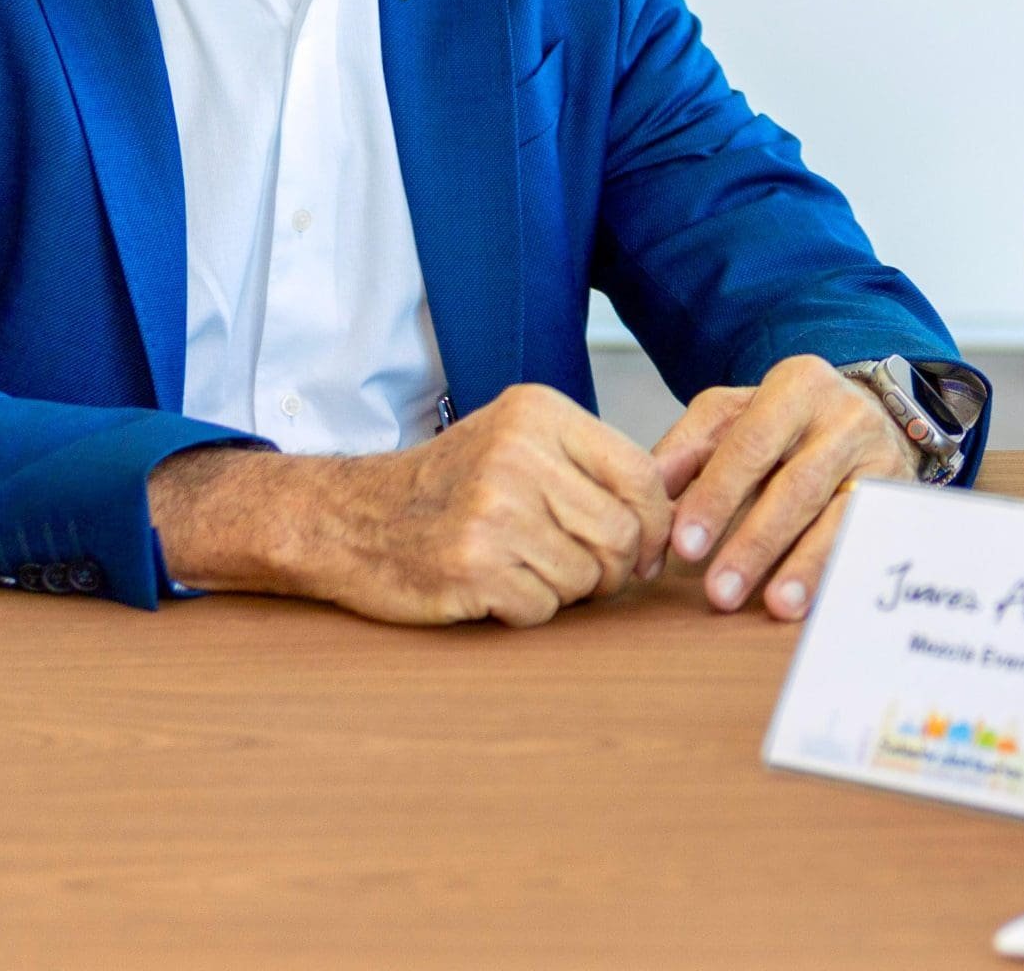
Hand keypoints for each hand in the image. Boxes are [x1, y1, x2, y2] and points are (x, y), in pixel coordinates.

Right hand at [149, 383, 672, 629]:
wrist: (350, 517)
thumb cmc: (446, 486)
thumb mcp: (516, 442)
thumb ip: (589, 467)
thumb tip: (673, 524)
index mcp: (537, 412)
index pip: (644, 477)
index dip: (655, 526)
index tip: (639, 549)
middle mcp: (518, 452)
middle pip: (624, 535)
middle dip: (613, 568)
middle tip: (577, 569)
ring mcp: (493, 509)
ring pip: (589, 577)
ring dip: (565, 589)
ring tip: (522, 568)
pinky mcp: (472, 565)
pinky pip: (543, 608)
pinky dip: (524, 610)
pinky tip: (490, 586)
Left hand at [652, 355, 917, 621]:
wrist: (873, 412)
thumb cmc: (786, 421)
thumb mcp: (733, 416)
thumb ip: (687, 451)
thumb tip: (651, 504)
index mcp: (797, 384)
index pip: (750, 444)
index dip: (717, 496)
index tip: (684, 544)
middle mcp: (846, 417)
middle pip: (796, 487)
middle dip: (754, 542)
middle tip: (719, 590)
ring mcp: (881, 458)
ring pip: (840, 518)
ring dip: (803, 566)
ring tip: (773, 605)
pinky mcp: (902, 498)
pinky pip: (869, 541)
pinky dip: (838, 573)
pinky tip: (816, 602)